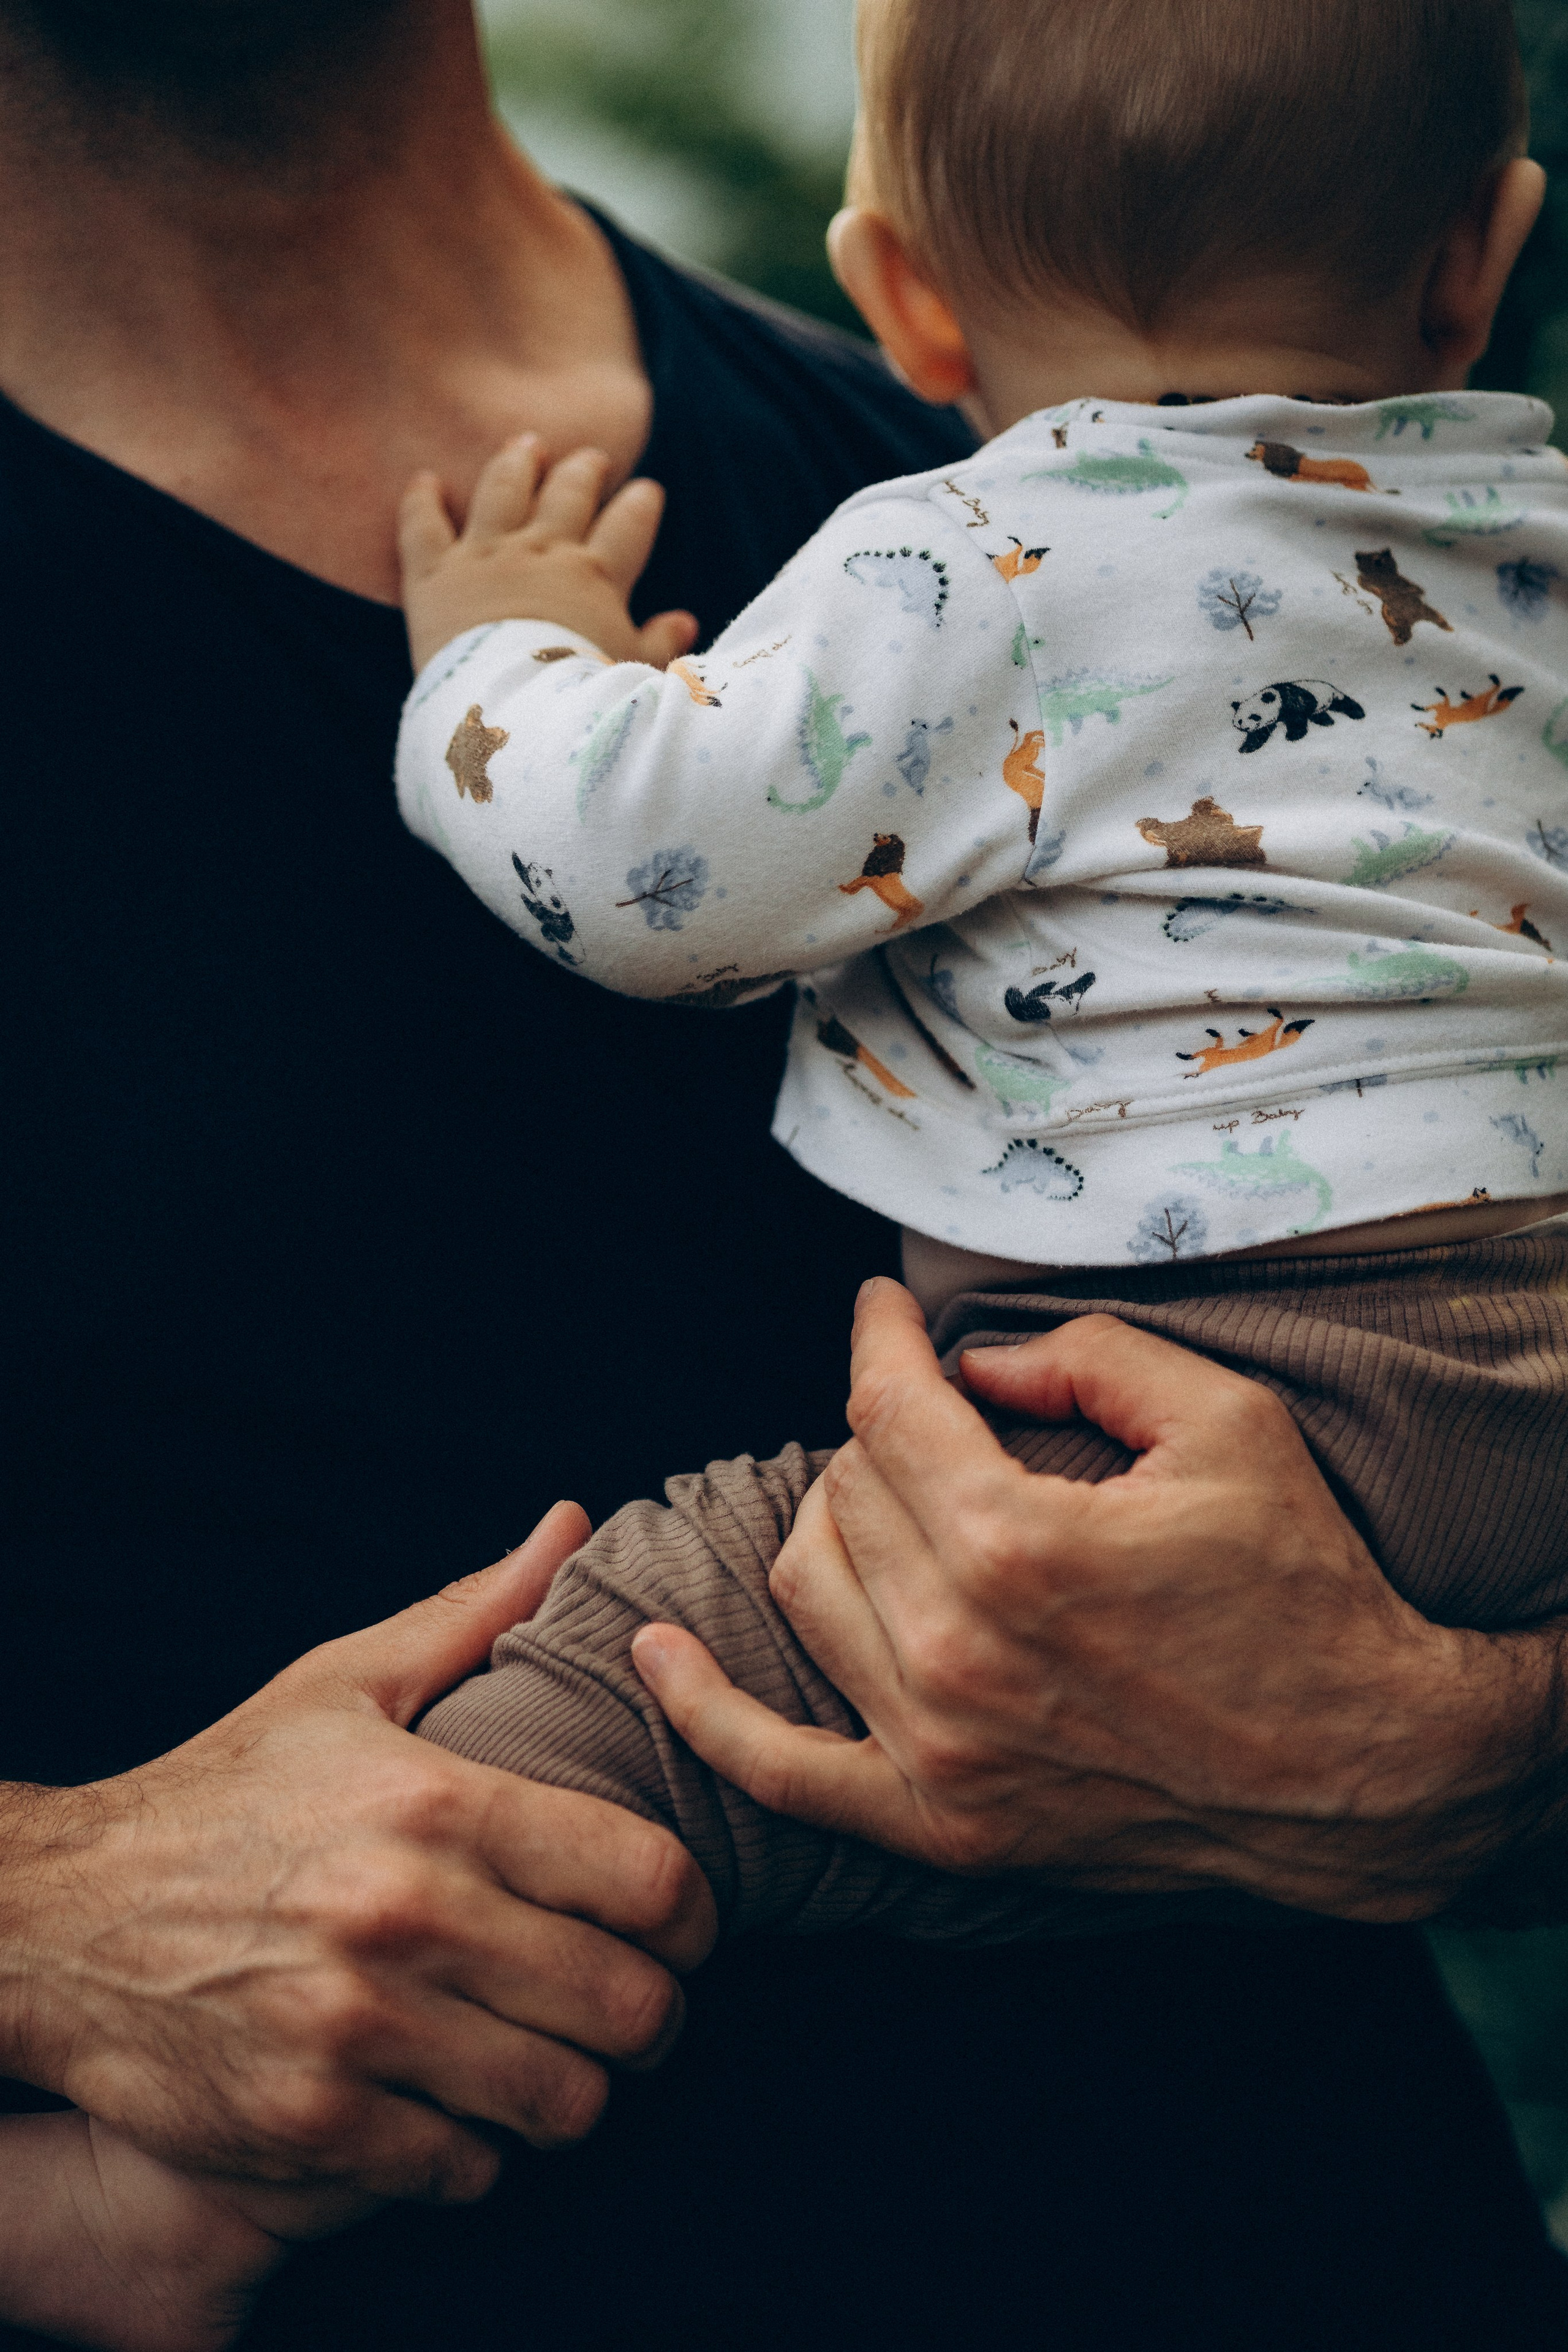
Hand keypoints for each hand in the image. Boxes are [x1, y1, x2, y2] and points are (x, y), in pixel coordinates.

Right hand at [0, 1502, 715, 2203]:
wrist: (60, 1913)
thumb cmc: (222, 1792)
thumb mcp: (342, 1684)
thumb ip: (474, 1614)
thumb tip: (574, 1526)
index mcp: (438, 1803)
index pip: (650, 1878)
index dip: (697, 1917)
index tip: (684, 1927)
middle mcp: (410, 1916)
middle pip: (629, 2004)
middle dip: (656, 2016)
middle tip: (635, 2006)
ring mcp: (359, 2029)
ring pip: (563, 2103)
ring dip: (576, 2089)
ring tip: (553, 2057)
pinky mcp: (311, 2124)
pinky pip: (466, 2170)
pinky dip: (479, 2151)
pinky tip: (457, 2105)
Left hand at [399, 434, 698, 673]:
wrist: (518, 713)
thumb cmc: (583, 701)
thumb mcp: (634, 673)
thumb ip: (659, 644)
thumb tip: (685, 623)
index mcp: (596, 577)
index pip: (627, 526)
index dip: (639, 506)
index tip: (646, 491)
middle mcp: (543, 552)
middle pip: (567, 494)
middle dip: (583, 472)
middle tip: (592, 459)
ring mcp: (487, 556)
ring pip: (503, 489)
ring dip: (516, 464)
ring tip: (525, 445)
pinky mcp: (436, 575)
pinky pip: (424, 526)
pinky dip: (422, 501)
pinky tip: (425, 480)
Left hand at [635, 1280, 1567, 1922]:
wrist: (1365, 1778)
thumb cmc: (1307, 1591)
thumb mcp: (1228, 1423)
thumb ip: (1088, 1358)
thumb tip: (977, 1364)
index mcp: (1018, 1543)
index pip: (888, 1408)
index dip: (878, 1338)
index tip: (880, 1309)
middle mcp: (956, 1651)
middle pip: (846, 1489)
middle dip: (887, 1434)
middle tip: (946, 1425)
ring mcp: (939, 1750)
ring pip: (803, 1590)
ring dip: (833, 1524)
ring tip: (891, 1502)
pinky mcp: (941, 1827)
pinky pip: (777, 1772)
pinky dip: (703, 1711)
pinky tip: (655, 1654)